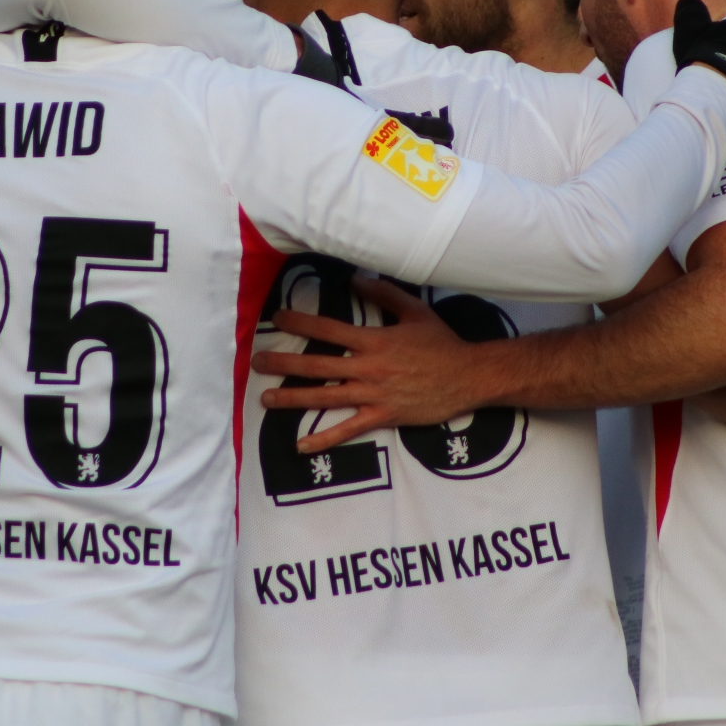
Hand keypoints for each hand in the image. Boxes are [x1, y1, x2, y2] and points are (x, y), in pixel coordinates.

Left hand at [252, 276, 493, 455]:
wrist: (468, 377)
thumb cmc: (442, 343)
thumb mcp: (415, 311)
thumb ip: (384, 294)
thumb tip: (356, 280)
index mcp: (374, 340)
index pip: (328, 330)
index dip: (300, 324)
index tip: (277, 319)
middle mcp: (368, 368)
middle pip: (317, 366)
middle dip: (284, 364)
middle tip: (256, 362)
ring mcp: (374, 395)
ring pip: (325, 398)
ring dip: (292, 398)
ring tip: (266, 398)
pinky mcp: (383, 417)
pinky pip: (348, 429)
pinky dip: (324, 439)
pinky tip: (301, 445)